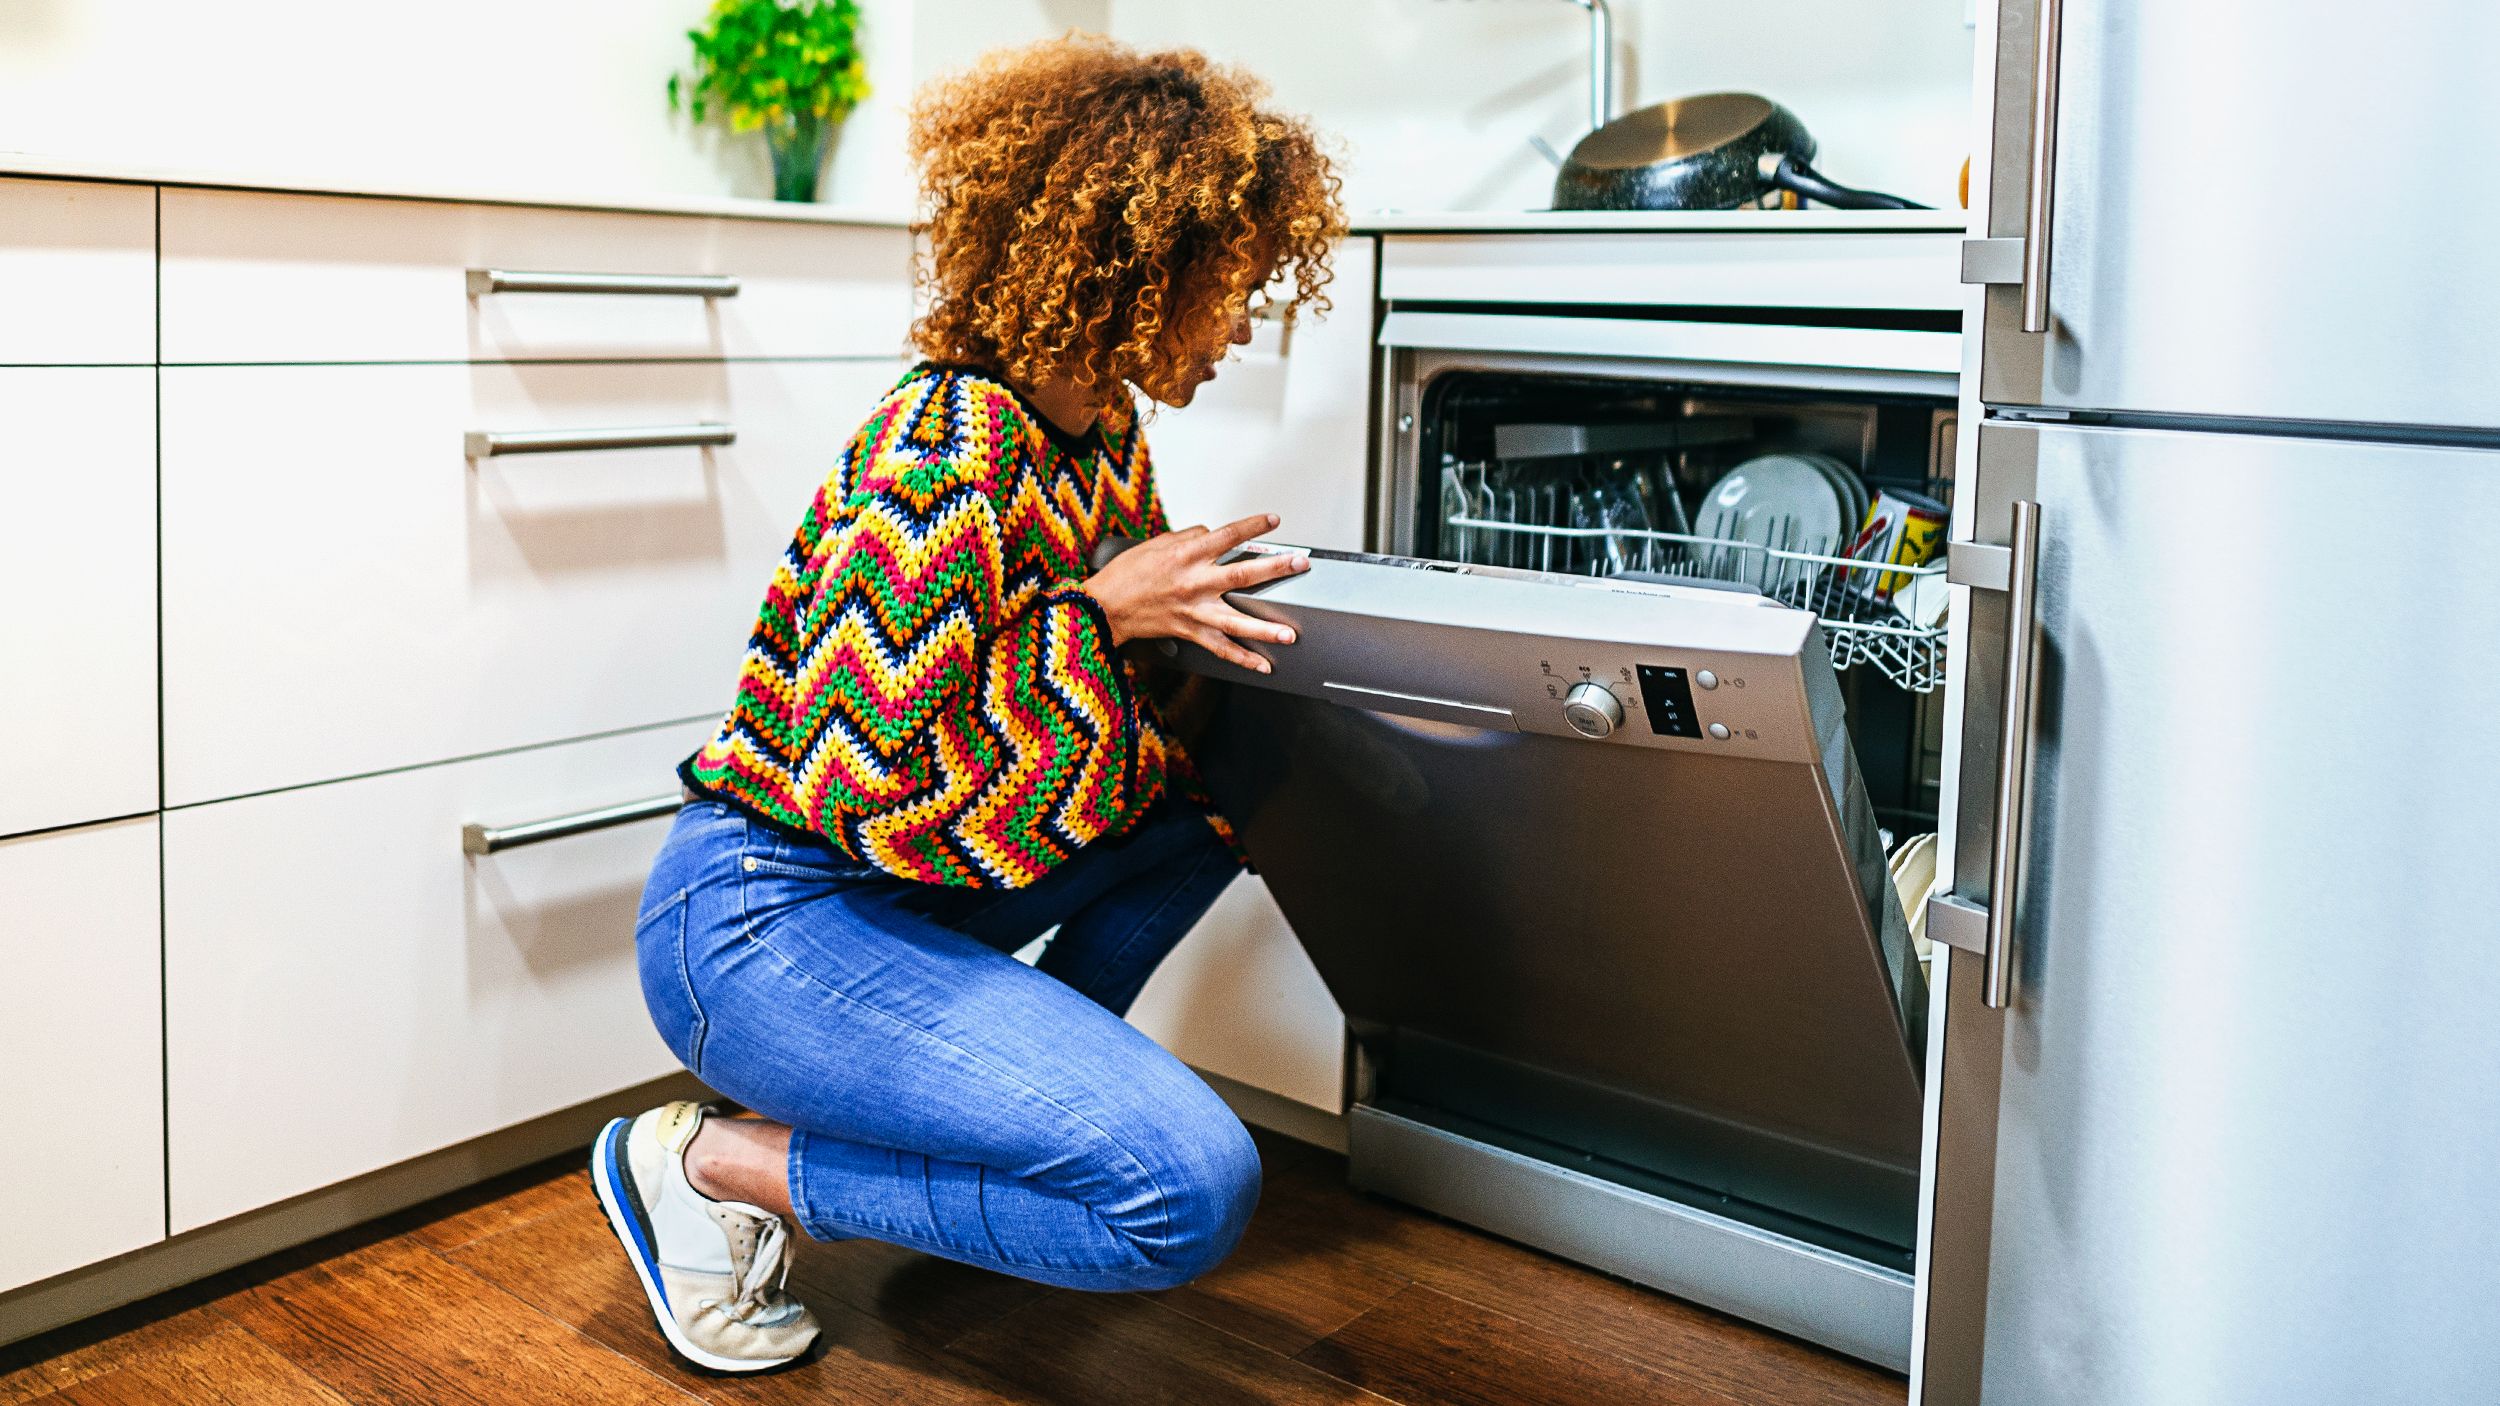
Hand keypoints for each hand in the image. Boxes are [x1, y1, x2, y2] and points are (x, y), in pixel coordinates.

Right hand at [1081, 513, 1309, 672]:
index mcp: (1186, 555)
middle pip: (1242, 575)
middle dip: (1275, 568)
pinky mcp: (1189, 632)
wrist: (1104, 607)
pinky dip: (1242, 659)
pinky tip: (1263, 665)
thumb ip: (1189, 536)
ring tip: (1289, 634)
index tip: (1274, 521)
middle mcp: (1193, 582)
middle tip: (1300, 564)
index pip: (1227, 536)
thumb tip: (1212, 533)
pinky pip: (1220, 649)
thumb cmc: (1126, 575)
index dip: (1253, 527)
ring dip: (1265, 628)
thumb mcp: (1156, 543)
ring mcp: (1193, 610)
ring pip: (1236, 620)